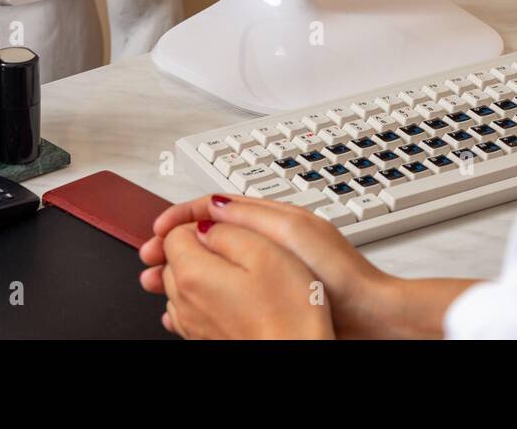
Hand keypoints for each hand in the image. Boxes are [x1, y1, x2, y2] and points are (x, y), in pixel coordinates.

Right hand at [141, 194, 392, 337]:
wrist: (367, 312)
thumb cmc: (339, 274)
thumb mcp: (292, 233)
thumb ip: (253, 216)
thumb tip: (214, 204)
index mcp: (274, 218)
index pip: (216, 205)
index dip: (183, 214)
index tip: (159, 228)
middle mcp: (268, 239)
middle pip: (208, 232)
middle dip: (174, 242)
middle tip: (149, 257)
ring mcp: (268, 266)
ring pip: (211, 260)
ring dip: (180, 267)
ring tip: (157, 282)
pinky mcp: (269, 292)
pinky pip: (223, 284)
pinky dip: (199, 289)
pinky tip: (186, 302)